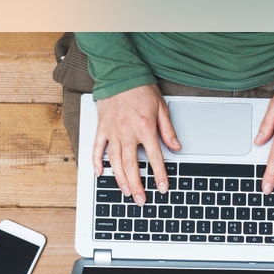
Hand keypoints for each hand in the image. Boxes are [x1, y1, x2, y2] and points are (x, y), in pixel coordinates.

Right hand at [92, 84, 180, 204]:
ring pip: (115, 161)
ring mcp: (112, 131)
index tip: (162, 188)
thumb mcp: (161, 108)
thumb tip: (177, 148)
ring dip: (120, 179)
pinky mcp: (101, 128)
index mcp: (145, 128)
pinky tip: (100, 173)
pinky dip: (97, 161)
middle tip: (141, 200)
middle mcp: (127, 132)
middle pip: (132, 165)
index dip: (159, 175)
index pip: (154, 158)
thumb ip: (168, 131)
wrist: (120, 73)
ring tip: (126, 192)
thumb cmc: (141, 88)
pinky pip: (97, 148)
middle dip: (138, 185)